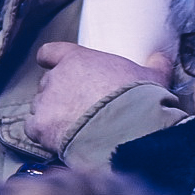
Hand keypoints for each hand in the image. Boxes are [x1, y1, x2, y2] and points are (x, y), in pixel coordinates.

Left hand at [26, 41, 172, 153]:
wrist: (128, 132)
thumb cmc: (140, 101)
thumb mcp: (153, 77)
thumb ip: (154, 64)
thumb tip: (162, 57)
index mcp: (78, 59)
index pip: (50, 52)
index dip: (50, 60)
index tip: (50, 65)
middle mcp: (57, 77)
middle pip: (47, 84)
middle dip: (59, 96)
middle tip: (78, 110)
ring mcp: (46, 102)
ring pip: (40, 106)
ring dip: (51, 116)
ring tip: (73, 129)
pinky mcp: (40, 127)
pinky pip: (33, 128)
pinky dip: (43, 135)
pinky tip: (59, 141)